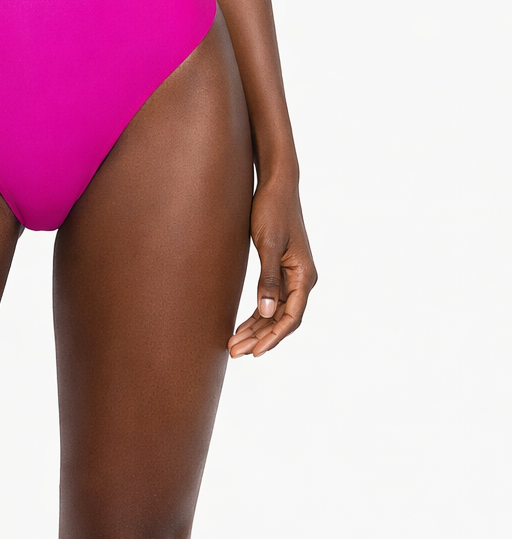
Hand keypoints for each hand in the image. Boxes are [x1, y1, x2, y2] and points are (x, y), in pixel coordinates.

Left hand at [229, 178, 315, 357]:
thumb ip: (268, 278)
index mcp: (304, 276)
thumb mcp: (269, 244)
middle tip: (234, 352)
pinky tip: (242, 325)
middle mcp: (302, 279)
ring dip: (256, 329)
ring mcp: (292, 275)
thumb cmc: (272, 210)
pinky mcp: (281, 269)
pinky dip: (257, 314)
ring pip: (275, 312)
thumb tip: (265, 312)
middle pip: (281, 319)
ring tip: (233, 344)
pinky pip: (270, 300)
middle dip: (259, 337)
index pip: (291, 317)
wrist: (276, 185)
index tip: (255, 352)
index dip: (273, 337)